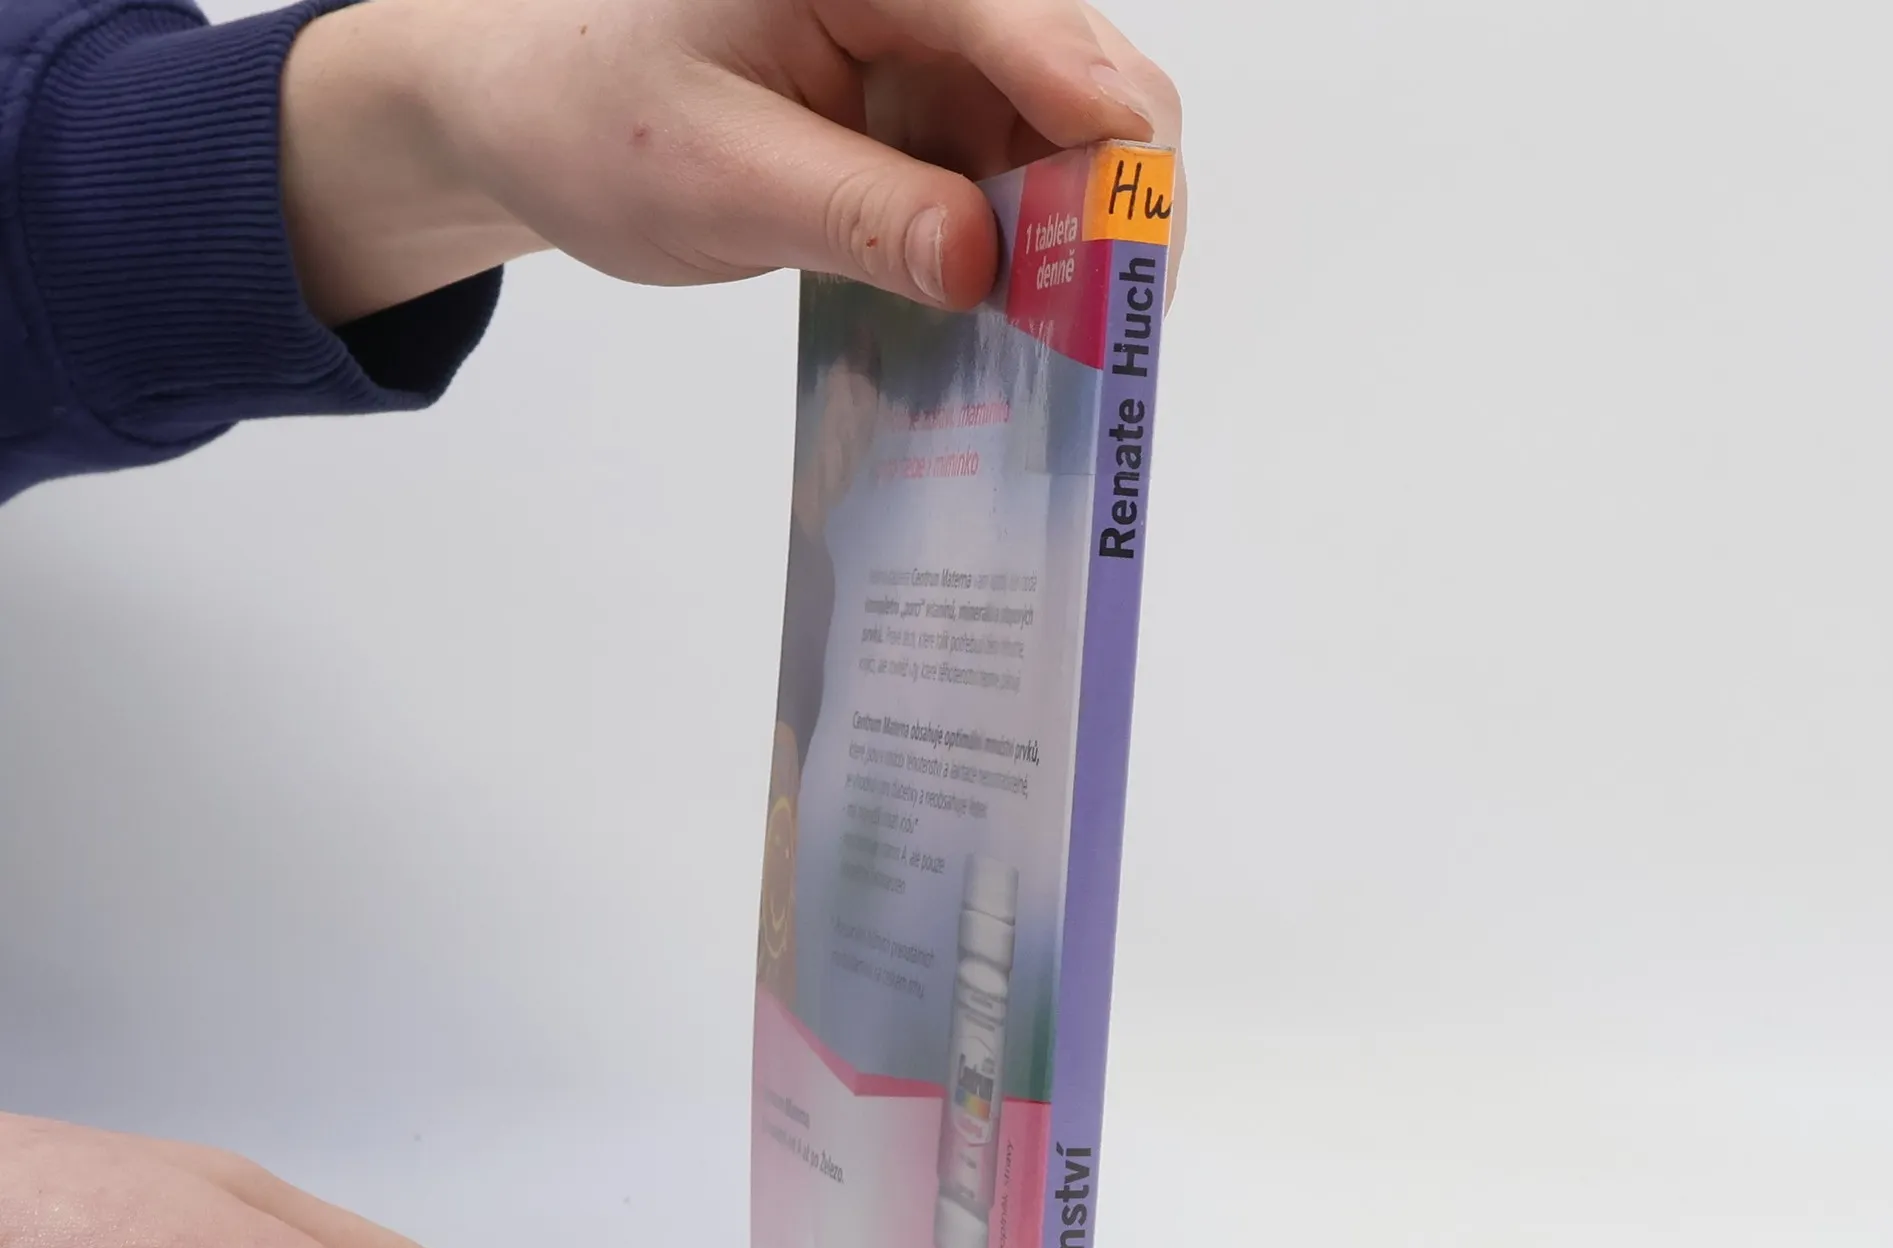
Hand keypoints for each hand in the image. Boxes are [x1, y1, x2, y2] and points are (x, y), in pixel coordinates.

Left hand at [279, 0, 1181, 324]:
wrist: (529, 113)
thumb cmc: (590, 115)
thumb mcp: (716, 177)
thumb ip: (857, 215)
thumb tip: (986, 268)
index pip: (1032, 29)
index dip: (1106, 147)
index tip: (1137, 260)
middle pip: (1081, 77)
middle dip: (1112, 201)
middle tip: (1118, 330)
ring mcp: (930, 50)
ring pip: (1062, 137)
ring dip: (1077, 240)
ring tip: (1075, 346)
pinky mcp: (924, 112)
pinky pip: (1010, 177)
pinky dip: (1026, 253)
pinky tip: (1021, 322)